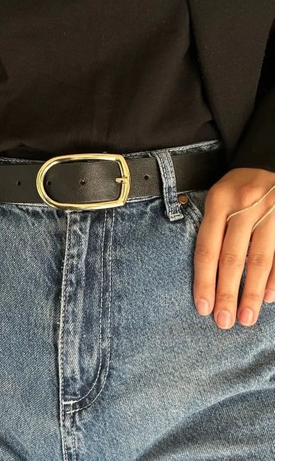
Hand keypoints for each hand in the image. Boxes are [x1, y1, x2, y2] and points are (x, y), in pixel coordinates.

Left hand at [193, 167, 274, 328]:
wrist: (267, 160)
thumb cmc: (236, 188)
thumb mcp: (217, 198)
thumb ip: (213, 230)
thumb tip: (208, 276)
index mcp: (218, 202)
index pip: (207, 248)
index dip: (204, 281)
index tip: (203, 307)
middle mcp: (243, 206)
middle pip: (232, 258)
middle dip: (227, 293)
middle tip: (224, 321)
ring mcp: (269, 212)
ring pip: (259, 260)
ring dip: (252, 292)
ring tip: (246, 317)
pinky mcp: (286, 218)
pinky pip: (280, 254)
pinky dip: (275, 277)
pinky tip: (268, 297)